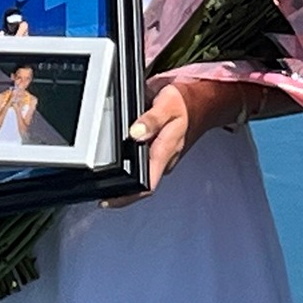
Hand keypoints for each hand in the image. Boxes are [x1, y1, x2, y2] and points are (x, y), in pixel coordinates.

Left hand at [105, 81, 232, 206]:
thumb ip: (151, 119)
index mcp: (167, 151)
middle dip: (120, 191)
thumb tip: (136, 133)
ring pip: (142, 175)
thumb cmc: (185, 103)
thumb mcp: (167, 103)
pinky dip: (131, 165)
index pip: (147, 184)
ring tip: (106, 181)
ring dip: (125, 181)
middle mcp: (165, 159)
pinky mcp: (161, 153)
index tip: (107, 201)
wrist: (202, 101)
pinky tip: (120, 163)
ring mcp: (163, 158)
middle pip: (141, 185)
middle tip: (100, 191)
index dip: (126, 197)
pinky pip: (145, 164)